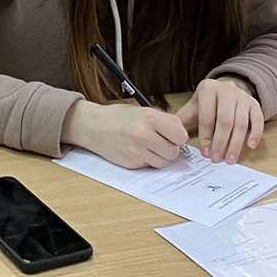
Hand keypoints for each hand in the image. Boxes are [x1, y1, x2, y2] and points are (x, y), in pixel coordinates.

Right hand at [62, 100, 188, 169]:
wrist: (93, 126)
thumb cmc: (118, 117)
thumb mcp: (143, 110)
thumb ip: (164, 120)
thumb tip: (183, 133)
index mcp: (149, 117)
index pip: (180, 135)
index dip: (179, 136)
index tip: (174, 134)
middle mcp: (143, 135)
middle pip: (174, 151)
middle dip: (171, 148)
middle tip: (162, 141)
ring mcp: (137, 151)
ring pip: (163, 162)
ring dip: (161, 156)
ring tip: (150, 146)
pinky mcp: (131, 163)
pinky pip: (150, 166)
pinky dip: (148, 160)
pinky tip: (139, 150)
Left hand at [178, 78, 262, 162]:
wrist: (225, 90)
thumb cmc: (207, 103)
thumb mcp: (193, 107)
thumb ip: (183, 120)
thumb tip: (172, 137)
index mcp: (207, 89)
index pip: (207, 116)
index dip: (206, 137)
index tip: (205, 153)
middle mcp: (226, 89)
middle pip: (225, 121)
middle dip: (221, 143)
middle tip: (217, 159)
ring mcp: (242, 96)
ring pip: (241, 123)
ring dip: (236, 144)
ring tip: (230, 159)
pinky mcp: (254, 103)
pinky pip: (258, 119)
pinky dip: (255, 134)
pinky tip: (249, 146)